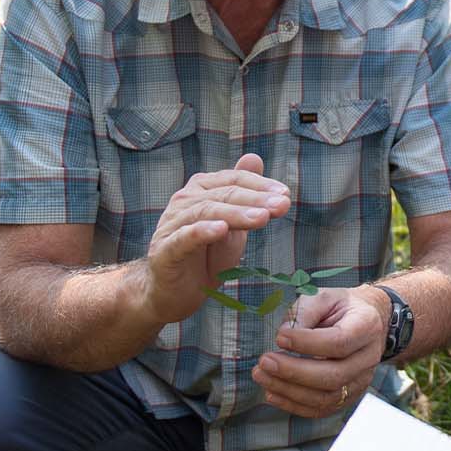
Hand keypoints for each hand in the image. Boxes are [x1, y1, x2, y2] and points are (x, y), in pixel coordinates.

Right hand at [143, 153, 289, 323]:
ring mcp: (172, 224)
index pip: (233, 180)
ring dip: (236, 213)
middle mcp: (184, 201)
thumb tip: (254, 157)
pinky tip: (221, 229)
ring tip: (262, 218)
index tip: (285, 195)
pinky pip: (184, 237)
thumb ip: (244, 195)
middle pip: (224, 194)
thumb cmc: (205, 256)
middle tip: (282, 206)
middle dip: (256, 199)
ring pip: (206, 212)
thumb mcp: (232, 224)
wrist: (174, 293)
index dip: (260, 185)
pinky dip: (202, 231)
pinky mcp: (165, 250)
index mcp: (201, 190)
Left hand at [252, 286, 383, 417]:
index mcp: (366, 326)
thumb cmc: (341, 308)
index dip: (307, 343)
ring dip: (289, 390)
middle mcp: (368, 358)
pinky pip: (321, 409)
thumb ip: (304, 312)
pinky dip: (293, 405)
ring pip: (326, 397)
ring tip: (262, 376)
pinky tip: (272, 392)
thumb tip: (283, 336)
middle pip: (333, 375)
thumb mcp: (324, 296)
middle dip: (293, 371)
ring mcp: (360, 381)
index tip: (280, 337)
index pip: (339, 342)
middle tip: (264, 361)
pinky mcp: (347, 397)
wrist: (366, 322)